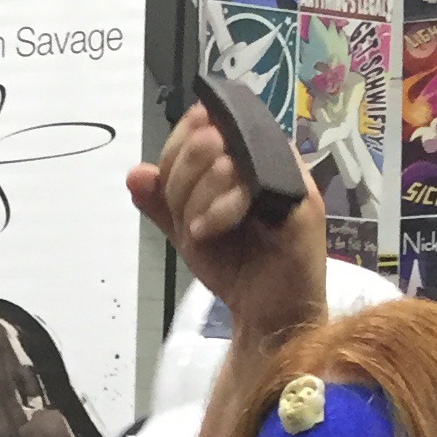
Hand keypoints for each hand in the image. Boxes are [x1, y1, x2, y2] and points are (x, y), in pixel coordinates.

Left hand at [126, 108, 326, 348]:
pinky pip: (250, 189)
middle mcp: (266, 155)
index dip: (174, 150)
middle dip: (181, 181)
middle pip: (209, 138)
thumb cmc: (235, 266)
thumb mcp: (187, 229)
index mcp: (240, 153)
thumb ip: (161, 202)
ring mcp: (288, 174)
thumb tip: (135, 174)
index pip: (200, 125)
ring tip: (197, 232)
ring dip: (197, 198)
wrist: (268, 312)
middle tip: (185, 218)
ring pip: (226, 161)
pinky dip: (219, 210)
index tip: (168, 189)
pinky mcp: (301, 200)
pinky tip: (206, 232)